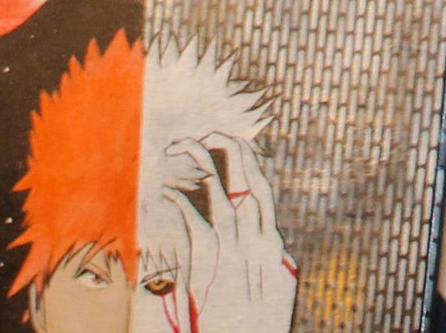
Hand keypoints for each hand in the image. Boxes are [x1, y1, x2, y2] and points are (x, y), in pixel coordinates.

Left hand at [140, 131, 297, 332]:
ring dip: (202, 163)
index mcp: (273, 244)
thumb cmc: (257, 327)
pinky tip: (167, 190)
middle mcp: (259, 241)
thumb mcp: (274, 291)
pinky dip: (182, 202)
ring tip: (183, 145)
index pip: (262, 190)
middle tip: (211, 131)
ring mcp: (237, 249)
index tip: (232, 142)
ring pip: (222, 192)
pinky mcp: (213, 263)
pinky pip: (196, 221)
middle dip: (232, 151)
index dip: (248, 162)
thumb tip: (278, 245)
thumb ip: (273, 263)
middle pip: (249, 181)